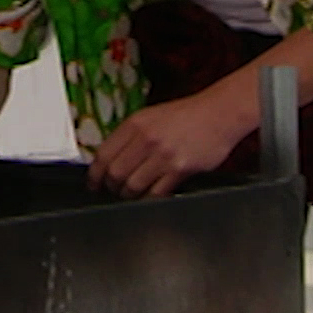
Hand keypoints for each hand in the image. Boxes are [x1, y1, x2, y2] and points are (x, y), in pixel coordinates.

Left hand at [86, 94, 248, 198]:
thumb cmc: (187, 115)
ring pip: (132, 186)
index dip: (94, 174)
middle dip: (111, 187)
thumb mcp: (152, 116)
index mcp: (136, 123)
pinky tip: (149, 196)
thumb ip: (131, 135)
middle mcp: (146, 138)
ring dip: (128, 195)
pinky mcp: (180, 169)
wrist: (219, 113)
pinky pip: (156, 193)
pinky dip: (148, 199)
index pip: (103, 154)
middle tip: (113, 191)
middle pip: (115, 173)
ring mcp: (163, 155)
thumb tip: (109, 160)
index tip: (93, 184)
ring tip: (132, 194)